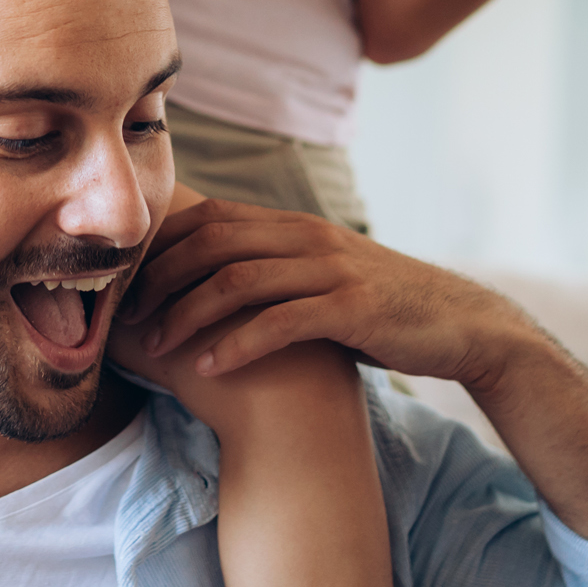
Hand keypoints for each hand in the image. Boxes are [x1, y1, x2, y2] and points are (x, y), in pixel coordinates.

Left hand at [119, 198, 530, 386]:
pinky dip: (237, 344)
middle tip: (129, 319)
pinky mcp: (350, 308)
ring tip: (155, 348)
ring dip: (187, 315)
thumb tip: (210, 282)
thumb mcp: (323, 274)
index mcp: (294, 225)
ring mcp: (329, 269)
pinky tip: (208, 367)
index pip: (209, 218)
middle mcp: (307, 237)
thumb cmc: (381, 306)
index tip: (129, 285)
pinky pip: (279, 322)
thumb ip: (275, 269)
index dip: (162, 248)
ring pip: (236, 281)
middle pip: (211, 244)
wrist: (458, 323)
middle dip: (161, 281)